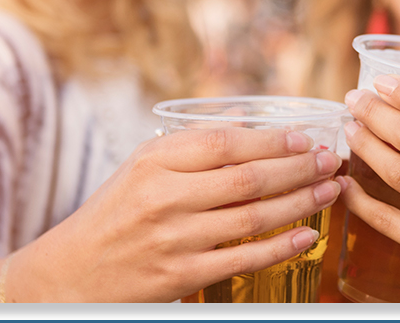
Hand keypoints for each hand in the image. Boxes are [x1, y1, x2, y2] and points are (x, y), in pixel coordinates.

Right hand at [9, 126, 341, 301]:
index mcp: (153, 161)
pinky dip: (281, 246)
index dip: (271, 140)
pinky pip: (244, 258)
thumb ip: (191, 147)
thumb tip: (246, 123)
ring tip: (330, 190)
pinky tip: (307, 235)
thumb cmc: (113, 215)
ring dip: (301, 203)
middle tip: (331, 161)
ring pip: (253, 216)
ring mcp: (173, 238)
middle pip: (248, 178)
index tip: (305, 138)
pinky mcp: (180, 276)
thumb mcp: (140, 168)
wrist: (68, 276)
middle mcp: (163, 197)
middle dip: (299, 168)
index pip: (224, 143)